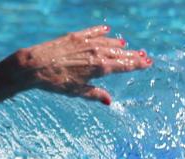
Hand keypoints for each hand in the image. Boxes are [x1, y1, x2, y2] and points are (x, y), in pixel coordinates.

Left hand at [14, 25, 151, 104]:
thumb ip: (95, 94)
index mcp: (99, 68)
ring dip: (119, 44)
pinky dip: (101, 31)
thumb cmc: (56, 82)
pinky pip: (93, 31)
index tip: (148, 63)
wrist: (36, 65)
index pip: (123, 66)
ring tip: (127, 44)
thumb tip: (110, 102)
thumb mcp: (77, 92)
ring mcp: (86, 43)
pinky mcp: (75, 36)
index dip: (137, 65)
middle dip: (133, 55)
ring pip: (108, 42)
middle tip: (144, 55)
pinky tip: (107, 30)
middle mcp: (96, 53)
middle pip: (119, 54)